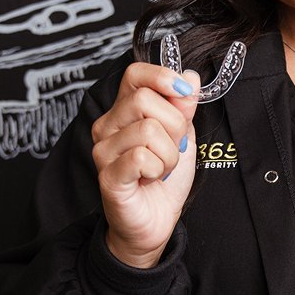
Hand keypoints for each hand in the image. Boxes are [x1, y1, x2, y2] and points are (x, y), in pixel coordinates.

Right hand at [90, 63, 200, 267]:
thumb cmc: (164, 177)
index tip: (184, 94)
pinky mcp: (108, 176)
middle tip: (173, 147)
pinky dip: (158, 169)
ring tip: (161, 167)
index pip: (135, 74)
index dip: (162, 77)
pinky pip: (141, 157)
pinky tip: (151, 178)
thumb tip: (190, 77)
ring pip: (148, 130)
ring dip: (169, 154)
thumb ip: (184, 106)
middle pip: (145, 100)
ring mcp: (104, 150)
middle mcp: (108, 125)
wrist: (156, 220)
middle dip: (175, 125)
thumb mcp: (182, 134)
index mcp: (124, 109)